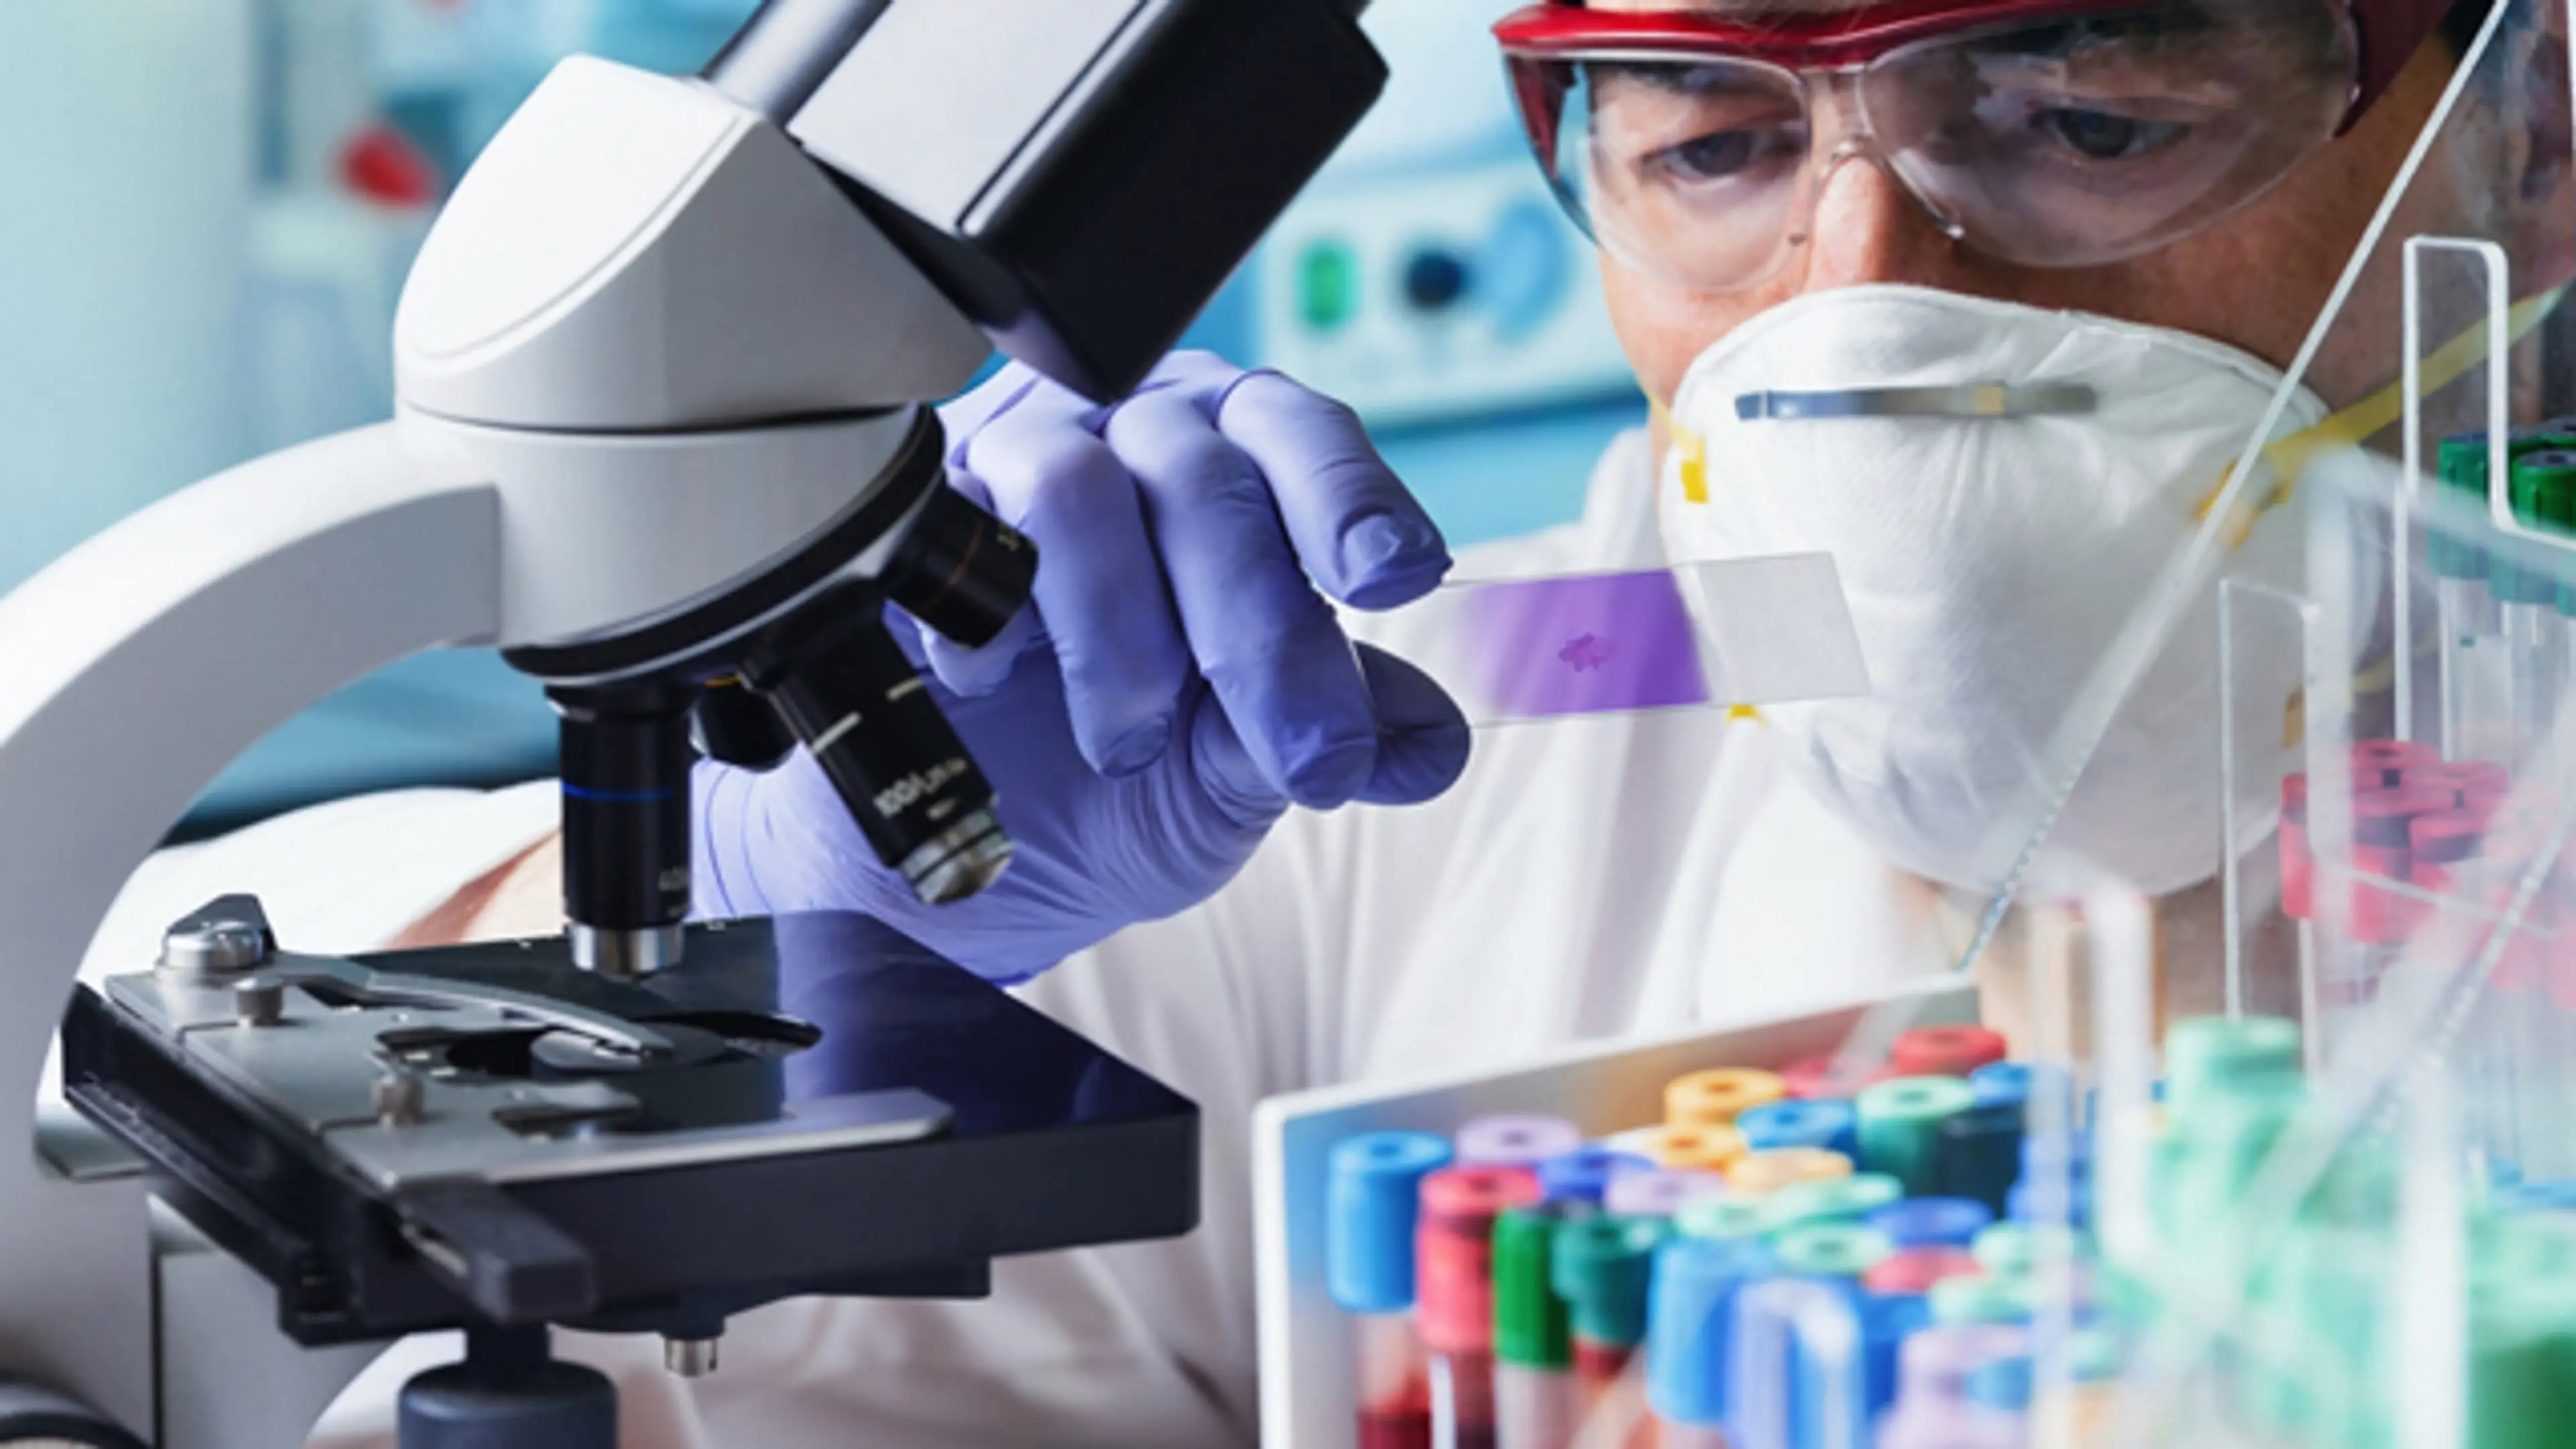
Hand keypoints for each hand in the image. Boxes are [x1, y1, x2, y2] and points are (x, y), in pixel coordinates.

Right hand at [693, 353, 1470, 979]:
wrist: (966, 836)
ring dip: (1123, 640)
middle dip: (1265, 631)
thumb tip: (1433, 743)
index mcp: (1238, 463)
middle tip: (1309, 759)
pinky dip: (992, 627)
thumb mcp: (1245, 764)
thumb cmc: (1116, 777)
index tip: (1394, 576)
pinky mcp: (921, 519)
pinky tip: (1003, 689)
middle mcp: (1134, 437)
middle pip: (1205, 478)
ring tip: (1130, 744)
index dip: (1350, 501)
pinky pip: (956, 536)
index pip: (1304, 437)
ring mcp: (1019, 462)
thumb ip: (1336, 731)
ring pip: (1080, 490)